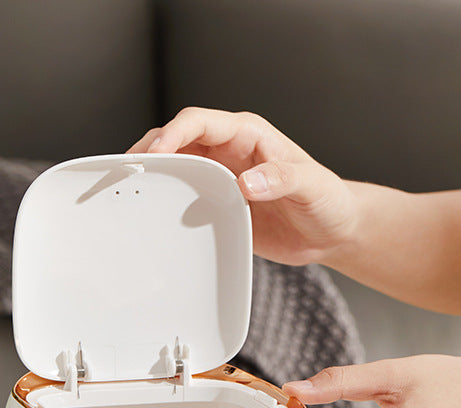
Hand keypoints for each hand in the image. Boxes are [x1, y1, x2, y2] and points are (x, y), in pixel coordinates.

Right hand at [128, 107, 358, 265]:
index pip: (201, 122)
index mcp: (249, 135)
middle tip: (129, 170)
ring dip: (155, 175)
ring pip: (177, 167)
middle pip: (179, 141)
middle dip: (151, 150)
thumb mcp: (310, 186)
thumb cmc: (328, 200)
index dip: (174, 134)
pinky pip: (185, 198)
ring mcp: (222, 179)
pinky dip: (167, 202)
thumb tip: (247, 181)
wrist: (332, 232)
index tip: (158, 152)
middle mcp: (230, 153)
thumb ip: (281, 179)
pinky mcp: (219, 205)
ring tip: (131, 188)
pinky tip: (153, 212)